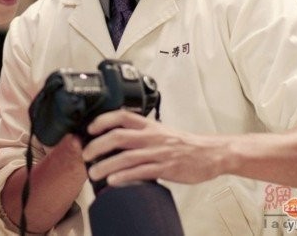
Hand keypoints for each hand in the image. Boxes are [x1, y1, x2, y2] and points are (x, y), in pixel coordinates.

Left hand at [82, 109, 233, 185]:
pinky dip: (125, 176)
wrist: (210, 153)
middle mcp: (152, 136)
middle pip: (119, 136)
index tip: (90, 128)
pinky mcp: (166, 169)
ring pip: (127, 157)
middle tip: (86, 154)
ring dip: (106, 165)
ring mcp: (158, 153)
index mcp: (150, 126)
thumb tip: (118, 137)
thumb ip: (142, 133)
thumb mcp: (161, 131)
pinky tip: (113, 181)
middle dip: (98, 145)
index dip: (104, 120)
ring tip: (93, 173)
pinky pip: (141, 172)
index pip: (123, 116)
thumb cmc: (185, 144)